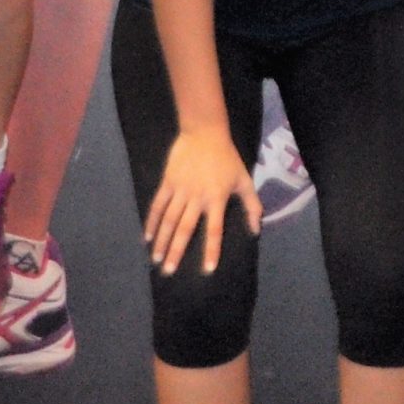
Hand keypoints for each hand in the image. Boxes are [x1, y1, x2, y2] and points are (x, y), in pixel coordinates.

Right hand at [143, 122, 260, 275]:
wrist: (205, 132)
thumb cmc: (227, 158)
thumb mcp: (244, 180)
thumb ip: (251, 205)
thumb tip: (256, 230)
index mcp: (217, 199)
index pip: (214, 230)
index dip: (211, 250)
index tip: (206, 270)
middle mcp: (197, 197)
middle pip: (185, 229)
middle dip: (176, 251)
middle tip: (169, 272)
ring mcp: (180, 189)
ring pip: (169, 220)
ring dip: (162, 241)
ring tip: (156, 260)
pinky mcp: (167, 182)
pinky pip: (158, 205)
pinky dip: (152, 221)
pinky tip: (147, 237)